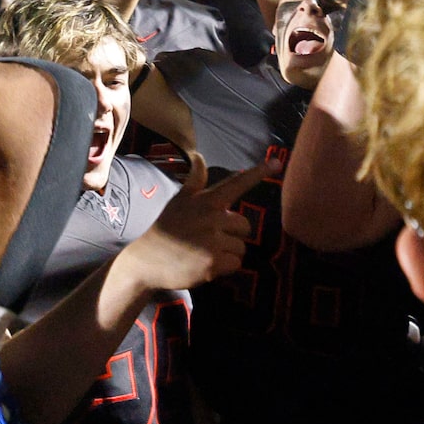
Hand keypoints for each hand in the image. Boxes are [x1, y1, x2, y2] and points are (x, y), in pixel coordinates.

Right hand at [116, 156, 275, 292]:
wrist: (146, 259)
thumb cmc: (166, 227)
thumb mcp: (179, 200)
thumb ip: (195, 180)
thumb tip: (199, 156)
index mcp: (206, 201)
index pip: (236, 184)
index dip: (258, 173)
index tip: (277, 163)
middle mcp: (212, 218)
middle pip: (244, 225)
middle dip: (232, 234)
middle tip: (209, 239)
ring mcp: (212, 241)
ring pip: (240, 247)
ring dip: (227, 253)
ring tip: (203, 252)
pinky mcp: (213, 263)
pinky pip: (235, 264)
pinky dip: (224, 268)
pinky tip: (205, 265)